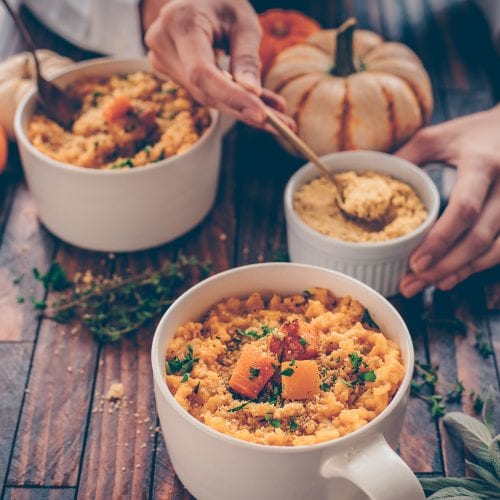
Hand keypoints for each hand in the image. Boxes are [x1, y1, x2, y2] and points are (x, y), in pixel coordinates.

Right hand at [143, 0, 294, 129]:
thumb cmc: (221, 0)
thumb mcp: (242, 20)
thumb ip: (246, 56)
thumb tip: (251, 93)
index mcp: (179, 23)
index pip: (203, 73)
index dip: (231, 96)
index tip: (262, 114)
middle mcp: (164, 46)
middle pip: (207, 92)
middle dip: (246, 111)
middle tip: (282, 125)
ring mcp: (164, 62)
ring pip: (208, 98)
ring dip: (244, 110)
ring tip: (280, 117)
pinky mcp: (173, 73)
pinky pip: (206, 93)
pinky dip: (234, 101)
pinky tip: (262, 108)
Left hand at [396, 105, 499, 296]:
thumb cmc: (470, 134)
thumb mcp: (436, 137)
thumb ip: (407, 158)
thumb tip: (371, 186)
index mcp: (482, 164)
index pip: (464, 210)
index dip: (440, 240)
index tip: (415, 263)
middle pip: (478, 238)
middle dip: (444, 266)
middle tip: (412, 283)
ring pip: (494, 250)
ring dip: (460, 272)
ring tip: (427, 286)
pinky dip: (476, 267)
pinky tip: (451, 277)